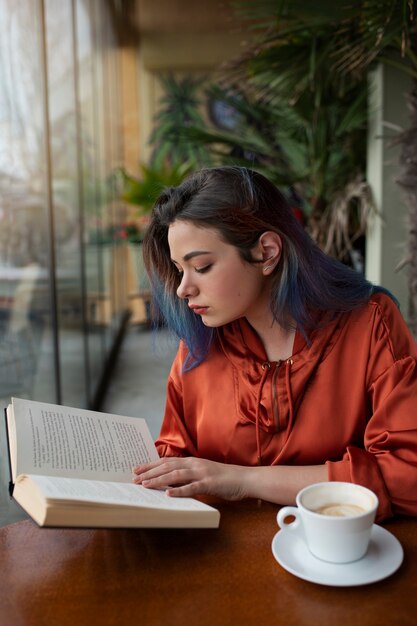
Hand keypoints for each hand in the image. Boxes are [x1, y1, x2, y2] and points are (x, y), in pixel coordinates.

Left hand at [132, 457, 249, 499]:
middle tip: (134, 478)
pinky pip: (192, 487)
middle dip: (149, 472)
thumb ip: (188, 476)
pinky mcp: (209, 483)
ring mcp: (202, 473)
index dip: (151, 465)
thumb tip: (169, 482)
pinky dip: (179, 491)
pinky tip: (168, 494)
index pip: (167, 461)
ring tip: (145, 485)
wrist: (244, 479)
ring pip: (176, 475)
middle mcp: (194, 464)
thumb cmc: (223, 478)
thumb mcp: (202, 474)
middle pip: (167, 466)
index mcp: (192, 461)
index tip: (136, 470)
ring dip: (159, 480)